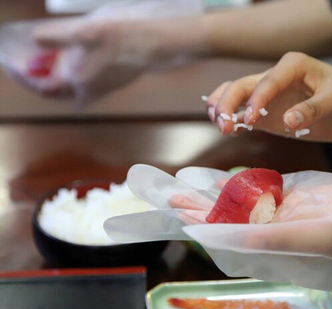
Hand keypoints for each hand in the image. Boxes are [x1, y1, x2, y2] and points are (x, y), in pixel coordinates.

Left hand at [33, 16, 204, 102]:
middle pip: (53, 89)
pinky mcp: (109, 82)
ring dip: (53, 72)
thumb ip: (56, 36)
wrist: (154, 44)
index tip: (10, 62)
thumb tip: (35, 39)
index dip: (22, 75)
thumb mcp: (85, 31)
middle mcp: (87, 91)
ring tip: (42, 56)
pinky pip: (81, 80)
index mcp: (78, 83)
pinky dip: (69, 70)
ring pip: (67, 85)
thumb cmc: (121, 38)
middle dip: (37, 74)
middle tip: (23, 59)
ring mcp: (99, 88)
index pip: (41, 87)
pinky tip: (67, 54)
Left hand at [169, 168, 331, 280]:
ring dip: (212, 193)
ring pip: (239, 202)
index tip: (175, 213)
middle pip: (226, 218)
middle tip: (169, 194)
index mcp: (271, 248)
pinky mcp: (293, 197)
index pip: (226, 235)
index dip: (200, 223)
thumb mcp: (312, 237)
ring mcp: (281, 213)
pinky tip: (223, 178)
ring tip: (185, 185)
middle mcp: (271, 233)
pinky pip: (259, 189)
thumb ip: (268, 239)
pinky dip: (239, 182)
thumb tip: (221, 237)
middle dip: (197, 206)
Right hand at [205, 52, 331, 160]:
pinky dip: (233, 122)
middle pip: (241, 86)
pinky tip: (228, 130)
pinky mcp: (270, 116)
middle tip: (224, 125)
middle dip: (228, 103)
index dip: (256, 100)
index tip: (251, 120)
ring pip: (237, 97)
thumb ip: (314, 109)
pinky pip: (245, 116)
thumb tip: (287, 121)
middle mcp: (276, 78)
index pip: (267, 81)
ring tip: (220, 126)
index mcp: (292, 65)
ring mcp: (271, 98)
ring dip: (223, 109)